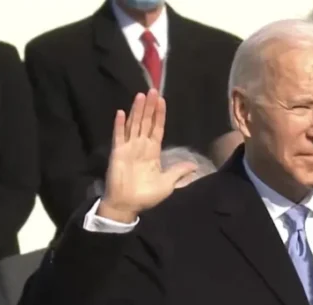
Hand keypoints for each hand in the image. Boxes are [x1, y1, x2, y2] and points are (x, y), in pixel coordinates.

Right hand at [99, 90, 195, 222]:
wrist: (128, 205)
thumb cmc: (147, 195)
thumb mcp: (168, 183)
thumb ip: (179, 171)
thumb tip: (194, 165)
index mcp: (153, 151)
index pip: (157, 129)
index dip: (160, 115)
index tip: (162, 101)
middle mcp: (141, 146)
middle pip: (146, 122)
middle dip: (150, 107)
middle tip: (153, 90)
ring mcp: (128, 148)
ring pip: (134, 125)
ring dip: (137, 110)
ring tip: (141, 96)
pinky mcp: (118, 153)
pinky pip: (119, 136)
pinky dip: (120, 125)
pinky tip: (121, 113)